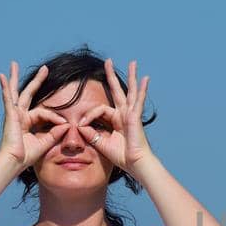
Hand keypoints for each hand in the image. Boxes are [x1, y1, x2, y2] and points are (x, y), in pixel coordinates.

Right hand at [0, 61, 69, 170]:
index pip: (44, 112)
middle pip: (28, 93)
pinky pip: (8, 98)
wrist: (15, 162)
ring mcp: (13, 114)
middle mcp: (20, 115)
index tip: (65, 123)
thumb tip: (67, 124)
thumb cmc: (27, 155)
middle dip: (37, 81)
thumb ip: (56, 132)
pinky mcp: (10, 115)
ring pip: (16, 91)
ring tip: (13, 64)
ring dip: (14, 77)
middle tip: (45, 68)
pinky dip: (4, 87)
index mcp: (28, 122)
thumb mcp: (46, 142)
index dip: (55, 117)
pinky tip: (1, 76)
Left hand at [77, 57, 151, 172]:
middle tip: (108, 62)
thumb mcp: (102, 143)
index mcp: (117, 120)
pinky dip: (142, 89)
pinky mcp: (135, 117)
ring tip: (133, 63)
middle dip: (111, 76)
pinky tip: (145, 78)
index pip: (100, 110)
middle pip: (117, 91)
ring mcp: (131, 114)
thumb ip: (92, 134)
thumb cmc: (122, 156)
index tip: (81, 124)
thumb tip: (80, 126)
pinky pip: (137, 101)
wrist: (135, 164)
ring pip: (130, 91)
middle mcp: (124, 114)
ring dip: (131, 76)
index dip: (89, 115)